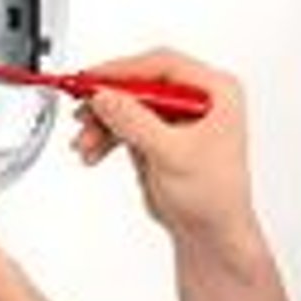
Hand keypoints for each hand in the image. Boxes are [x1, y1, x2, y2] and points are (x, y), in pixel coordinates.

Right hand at [71, 49, 255, 244]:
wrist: (211, 235)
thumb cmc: (215, 198)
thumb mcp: (172, 155)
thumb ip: (135, 122)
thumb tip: (105, 96)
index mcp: (216, 92)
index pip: (164, 65)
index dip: (125, 70)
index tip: (93, 80)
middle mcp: (197, 99)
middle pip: (141, 84)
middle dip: (108, 103)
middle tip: (83, 113)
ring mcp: (176, 118)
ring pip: (128, 105)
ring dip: (101, 124)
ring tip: (86, 144)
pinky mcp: (159, 136)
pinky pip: (124, 125)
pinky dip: (105, 136)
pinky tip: (93, 151)